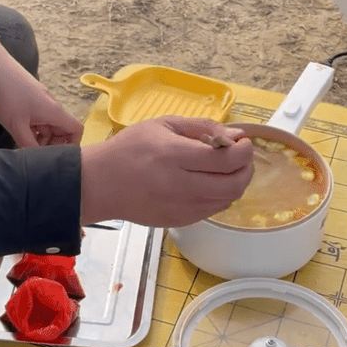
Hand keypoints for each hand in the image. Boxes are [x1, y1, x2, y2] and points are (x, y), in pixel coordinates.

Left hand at [0, 41, 83, 145]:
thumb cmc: (7, 96)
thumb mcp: (16, 125)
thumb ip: (28, 144)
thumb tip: (36, 160)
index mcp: (54, 112)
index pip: (77, 130)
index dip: (72, 144)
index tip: (55, 154)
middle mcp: (52, 107)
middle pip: (62, 130)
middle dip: (51, 144)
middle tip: (33, 152)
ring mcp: (42, 103)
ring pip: (49, 126)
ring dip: (40, 137)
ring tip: (23, 143)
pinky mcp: (32, 100)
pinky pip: (39, 119)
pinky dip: (33, 128)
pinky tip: (18, 131)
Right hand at [79, 117, 254, 226]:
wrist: (99, 184)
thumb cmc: (129, 148)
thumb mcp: (163, 125)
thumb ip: (201, 127)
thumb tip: (234, 135)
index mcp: (175, 156)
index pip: (227, 159)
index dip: (244, 151)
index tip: (243, 142)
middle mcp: (181, 185)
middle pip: (234, 184)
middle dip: (247, 168)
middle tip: (241, 156)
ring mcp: (181, 207)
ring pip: (228, 200)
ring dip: (236, 183)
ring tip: (226, 169)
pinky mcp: (179, 221)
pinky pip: (213, 211)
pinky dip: (220, 196)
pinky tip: (210, 183)